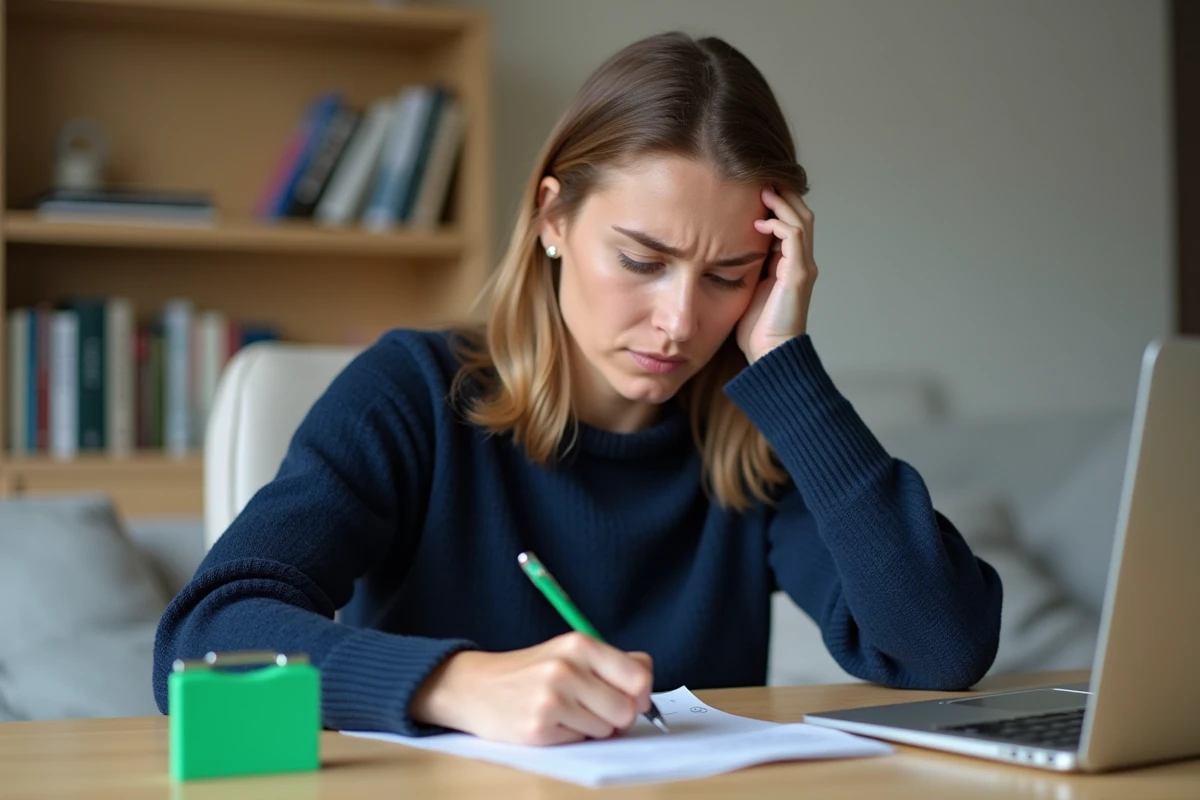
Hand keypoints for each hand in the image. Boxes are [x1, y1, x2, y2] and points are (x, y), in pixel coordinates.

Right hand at [410, 632, 653, 744]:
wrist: (475, 687)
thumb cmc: (530, 671)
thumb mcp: (570, 652)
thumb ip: (613, 661)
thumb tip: (648, 676)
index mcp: (579, 644)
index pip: (638, 676)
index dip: (641, 694)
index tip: (632, 698)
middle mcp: (566, 669)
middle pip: (626, 709)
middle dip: (616, 715)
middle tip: (594, 708)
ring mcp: (551, 700)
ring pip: (605, 729)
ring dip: (592, 727)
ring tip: (565, 712)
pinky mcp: (538, 729)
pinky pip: (580, 742)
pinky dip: (570, 737)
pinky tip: (550, 723)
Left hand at [736, 186, 818, 363]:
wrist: (770, 354)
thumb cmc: (755, 327)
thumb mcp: (745, 287)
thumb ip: (743, 266)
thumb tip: (718, 248)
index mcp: (788, 264)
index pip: (790, 222)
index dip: (776, 204)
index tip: (752, 189)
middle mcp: (800, 262)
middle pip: (801, 215)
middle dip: (783, 195)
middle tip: (760, 179)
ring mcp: (802, 267)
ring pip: (801, 221)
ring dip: (782, 203)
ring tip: (762, 190)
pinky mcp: (799, 275)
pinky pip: (795, 238)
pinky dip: (780, 225)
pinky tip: (760, 223)